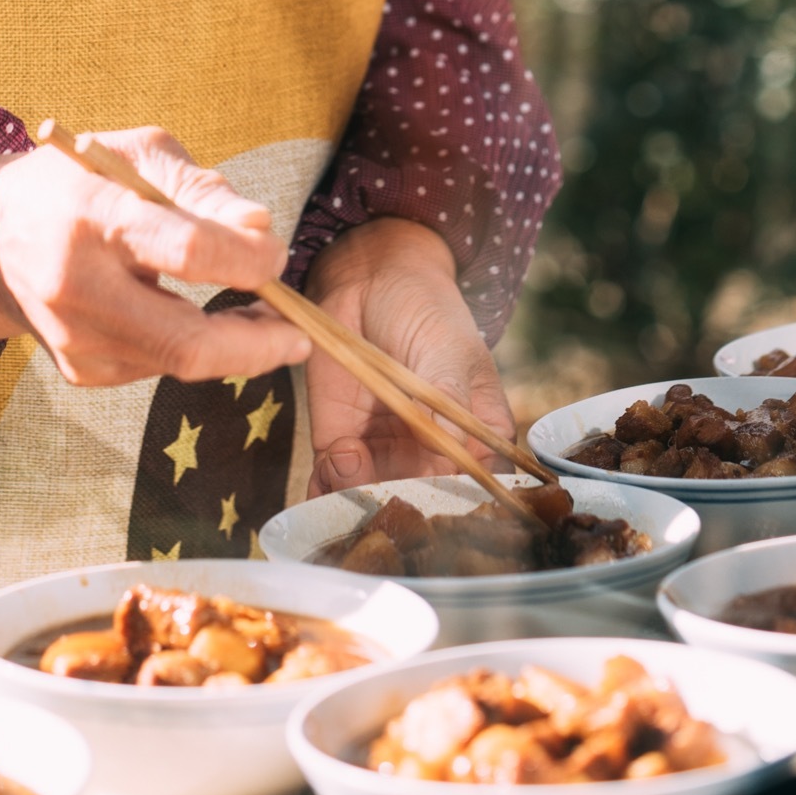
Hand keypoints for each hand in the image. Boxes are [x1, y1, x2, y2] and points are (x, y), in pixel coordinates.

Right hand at [0, 128, 309, 390]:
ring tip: (262, 317)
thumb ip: (203, 190)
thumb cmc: (76, 181)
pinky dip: (193, 347)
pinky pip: (158, 366)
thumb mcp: (136, 155)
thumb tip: (264, 232)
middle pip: (187, 341)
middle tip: (298, 331)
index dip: (245, 261)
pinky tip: (197, 317)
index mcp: (94, 215)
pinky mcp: (80, 371)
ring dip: (236, 347)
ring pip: (179, 362)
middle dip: (257, 344)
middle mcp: (78, 286)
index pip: (186, 250)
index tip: (276, 257)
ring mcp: (76, 338)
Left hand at [303, 218, 511, 495]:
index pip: (474, 493)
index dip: (455, 511)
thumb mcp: (446, 350)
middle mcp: (432, 458)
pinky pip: (332, 484)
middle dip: (398, 515)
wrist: (368, 279)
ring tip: (346, 465)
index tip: (430, 510)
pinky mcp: (341, 445)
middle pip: (420, 507)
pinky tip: (320, 485)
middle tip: (376, 500)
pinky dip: (323, 494)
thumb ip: (445, 397)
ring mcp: (386, 454)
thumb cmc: (426, 310)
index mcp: (475, 440)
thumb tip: (447, 446)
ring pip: (374, 501)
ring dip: (357, 504)